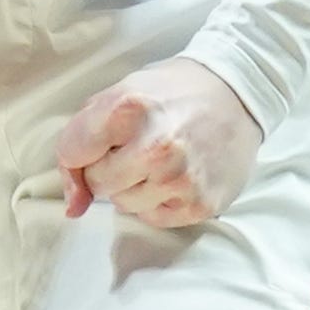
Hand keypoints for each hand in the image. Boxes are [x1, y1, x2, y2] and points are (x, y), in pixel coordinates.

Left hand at [55, 56, 260, 225]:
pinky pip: (153, 217)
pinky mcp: (200, 203)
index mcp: (129, 108)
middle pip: (98, 183)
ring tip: (161, 157)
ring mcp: (180, 178)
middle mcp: (155, 145)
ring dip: (135, 186)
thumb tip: (74, 207)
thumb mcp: (120, 93)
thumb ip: (82, 141)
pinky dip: (160, 200)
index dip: (82, 148)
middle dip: (111, 167)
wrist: (238, 94)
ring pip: (124, 204)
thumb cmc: (173, 92)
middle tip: (138, 145)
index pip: (71, 152)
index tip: (102, 139)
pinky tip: (179, 172)